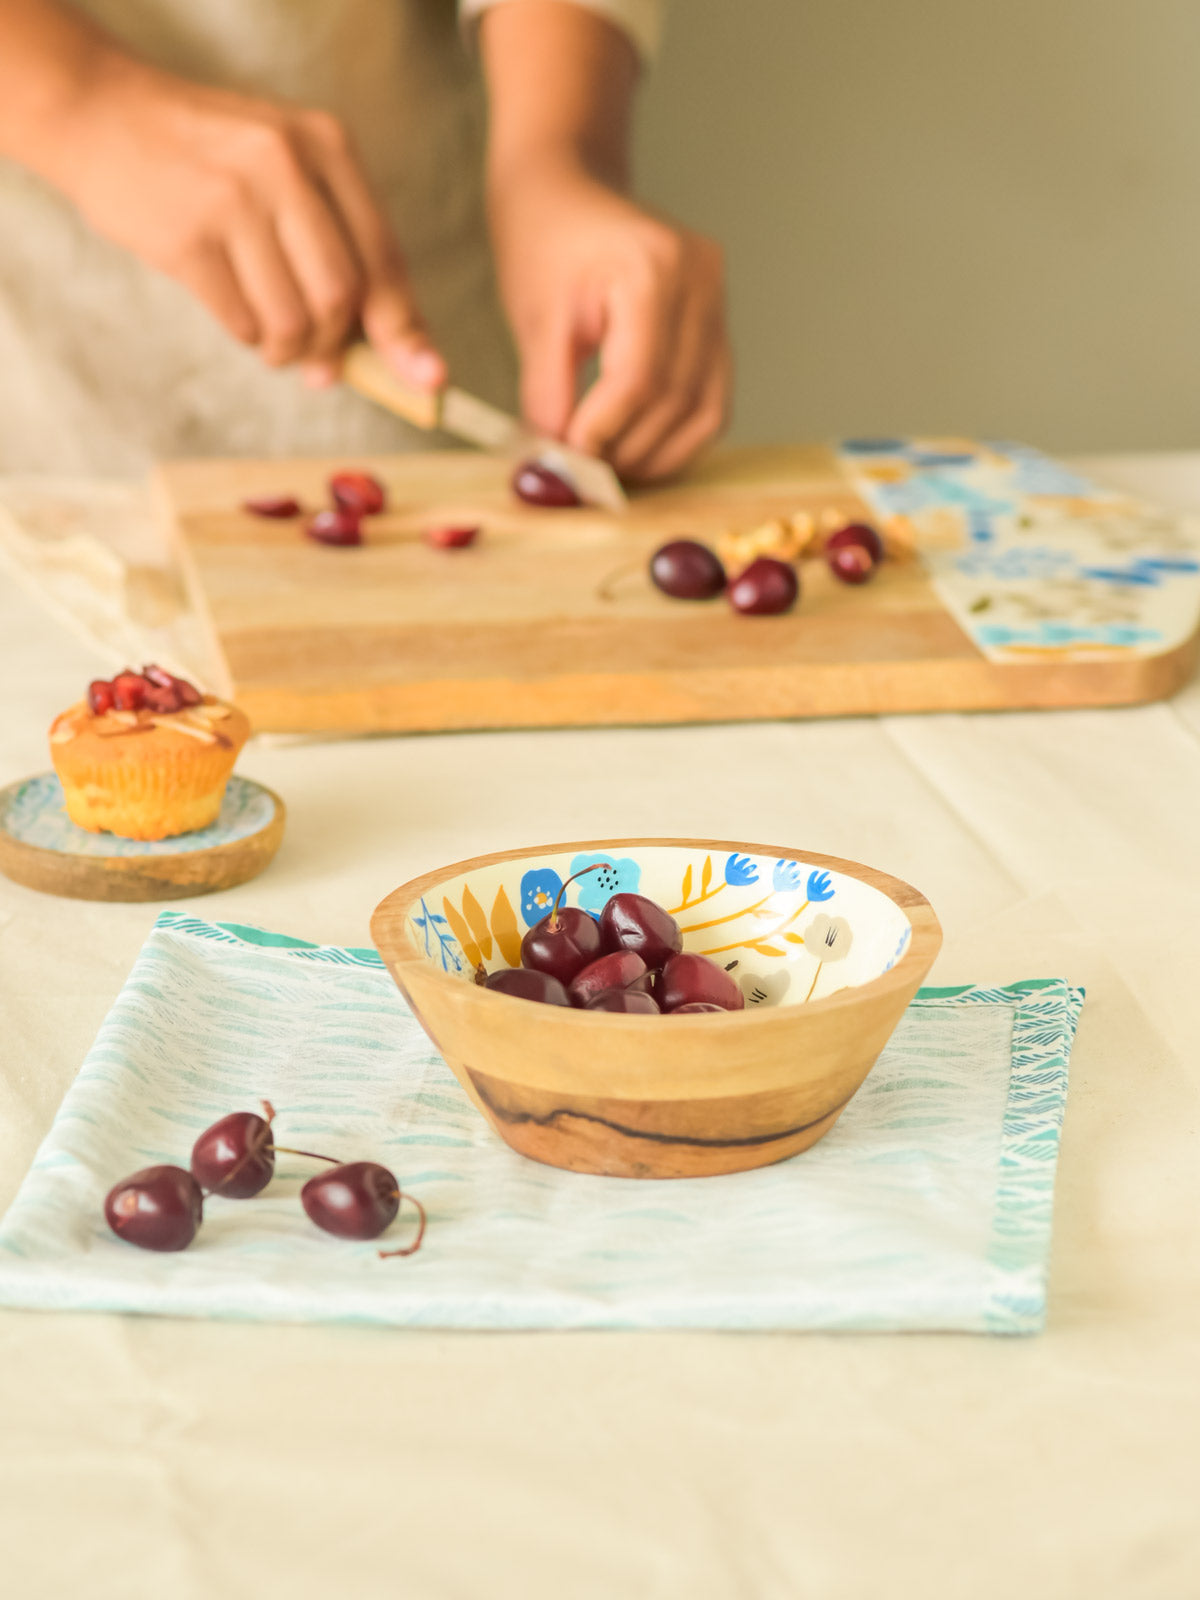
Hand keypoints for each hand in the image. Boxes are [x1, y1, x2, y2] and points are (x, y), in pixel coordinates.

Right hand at [50, 56, 443, 387]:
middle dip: (334, 347)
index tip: (426, 379)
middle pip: (342, 298)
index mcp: (327, 146)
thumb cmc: (211, 157)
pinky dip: (248, 336)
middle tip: (319, 365)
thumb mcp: (288, 170)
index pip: (384, 258)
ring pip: (293, 320)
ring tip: (271, 336)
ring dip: (287, 350)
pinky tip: (237, 312)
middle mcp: (285, 164)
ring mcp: (233, 199)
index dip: (405, 329)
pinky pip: (242, 322)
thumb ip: (345, 246)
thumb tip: (403, 353)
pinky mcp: (187, 237)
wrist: (103, 114)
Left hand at [491, 160, 730, 481]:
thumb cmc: (541, 240)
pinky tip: (638, 451)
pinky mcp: (720, 324)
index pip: (640, 379)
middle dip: (625, 451)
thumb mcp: (535, 317)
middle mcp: (700, 282)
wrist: (567, 186)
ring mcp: (719, 302)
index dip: (603, 432)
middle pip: (674, 400)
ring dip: (654, 455)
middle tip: (581, 478)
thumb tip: (558, 466)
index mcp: (653, 267)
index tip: (566, 463)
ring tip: (606, 470)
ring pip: (703, 411)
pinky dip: (677, 438)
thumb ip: (547, 394)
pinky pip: (711, 402)